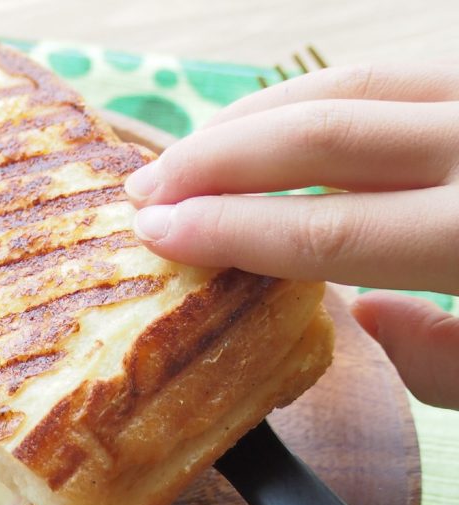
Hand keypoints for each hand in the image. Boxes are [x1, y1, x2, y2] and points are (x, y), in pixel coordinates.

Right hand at [123, 65, 458, 408]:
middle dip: (215, 160)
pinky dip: (314, 97)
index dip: (227, 231)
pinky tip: (271, 126)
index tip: (153, 233)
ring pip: (349, 85)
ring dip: (253, 118)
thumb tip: (371, 310)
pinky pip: (386, 75)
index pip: (323, 232)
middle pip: (320, 137)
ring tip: (188, 154)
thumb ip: (444, 360)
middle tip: (145, 189)